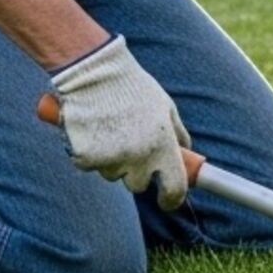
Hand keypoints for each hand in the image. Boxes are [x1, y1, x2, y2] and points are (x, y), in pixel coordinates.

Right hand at [50, 35, 191, 209]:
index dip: (172, 199)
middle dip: (136, 171)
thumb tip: (188, 154)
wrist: (94, 71)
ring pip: (112, 174)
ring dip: (111, 160)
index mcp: (163, 145)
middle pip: (138, 185)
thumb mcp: (165, 106)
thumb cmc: (132, 87)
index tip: (167, 201)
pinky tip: (91, 130)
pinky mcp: (85, 157)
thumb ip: (178, 134)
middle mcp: (138, 157)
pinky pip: (89, 165)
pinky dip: (89, 153)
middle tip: (130, 145)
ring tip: (109, 129)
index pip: (174, 188)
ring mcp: (110, 159)